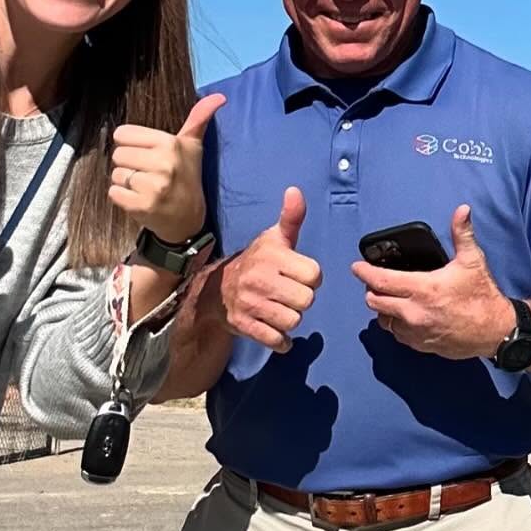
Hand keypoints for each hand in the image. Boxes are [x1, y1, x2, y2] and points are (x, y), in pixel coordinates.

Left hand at [110, 94, 225, 241]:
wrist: (189, 218)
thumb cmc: (186, 176)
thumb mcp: (193, 146)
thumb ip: (198, 118)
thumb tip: (219, 96)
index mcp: (171, 143)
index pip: (123, 134)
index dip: (132, 144)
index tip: (148, 154)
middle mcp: (163, 163)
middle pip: (118, 154)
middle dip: (130, 164)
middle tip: (149, 173)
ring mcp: (153, 186)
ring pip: (116, 174)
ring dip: (126, 182)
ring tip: (145, 187)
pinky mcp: (141, 206)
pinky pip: (114, 193)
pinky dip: (122, 197)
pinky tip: (140, 199)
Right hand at [218, 187, 321, 351]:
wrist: (216, 289)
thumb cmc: (256, 261)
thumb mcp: (274, 238)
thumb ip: (291, 217)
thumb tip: (295, 190)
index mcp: (272, 256)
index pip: (314, 275)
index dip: (311, 277)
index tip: (299, 275)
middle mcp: (260, 279)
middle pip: (307, 300)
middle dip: (302, 299)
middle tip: (289, 293)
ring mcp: (251, 304)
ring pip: (294, 321)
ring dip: (292, 319)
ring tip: (280, 308)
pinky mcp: (244, 326)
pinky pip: (277, 340)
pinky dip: (281, 340)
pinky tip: (275, 328)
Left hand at [352, 205, 513, 360]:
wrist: (496, 331)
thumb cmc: (483, 296)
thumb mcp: (473, 261)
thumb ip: (462, 234)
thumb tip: (462, 210)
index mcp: (423, 288)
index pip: (381, 281)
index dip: (364, 272)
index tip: (356, 267)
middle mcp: (414, 312)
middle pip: (375, 301)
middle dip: (372, 289)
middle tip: (377, 281)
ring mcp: (416, 332)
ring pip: (383, 320)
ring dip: (383, 308)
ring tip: (391, 298)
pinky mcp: (421, 345)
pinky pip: (398, 335)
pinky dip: (396, 324)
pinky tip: (405, 316)